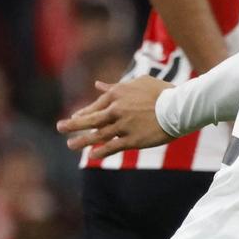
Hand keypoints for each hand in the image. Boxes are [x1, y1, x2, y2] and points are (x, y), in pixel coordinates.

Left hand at [58, 77, 172, 157]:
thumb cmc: (162, 92)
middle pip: (90, 119)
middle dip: (73, 124)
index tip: (75, 117)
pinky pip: (112, 147)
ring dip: (82, 140)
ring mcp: (123, 126)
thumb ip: (116, 86)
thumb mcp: (138, 82)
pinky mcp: (132, 140)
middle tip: (60, 127)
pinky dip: (101, 152)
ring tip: (71, 145)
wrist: (179, 107)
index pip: (95, 105)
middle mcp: (116, 109)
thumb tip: (98, 85)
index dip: (83, 112)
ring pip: (97, 135)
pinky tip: (92, 156)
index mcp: (117, 94)